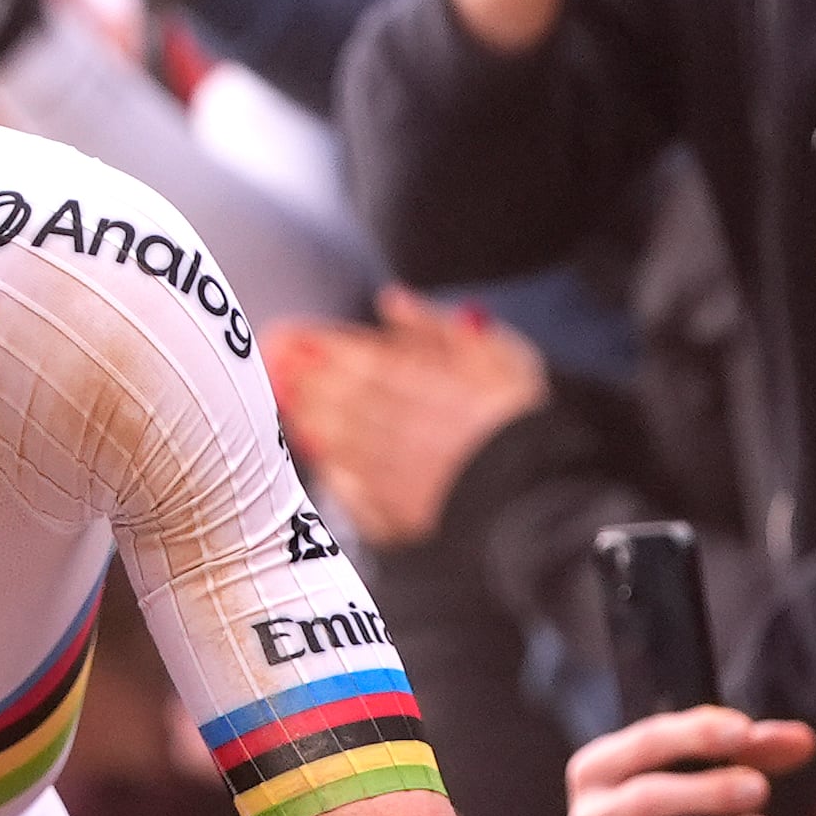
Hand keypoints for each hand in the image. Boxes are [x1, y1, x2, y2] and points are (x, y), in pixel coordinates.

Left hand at [275, 289, 545, 547]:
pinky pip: (351, 488)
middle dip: (303, 376)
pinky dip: (329, 466)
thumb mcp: (500, 357)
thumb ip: (440, 329)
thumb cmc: (526, 422)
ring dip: (306, 414)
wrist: (543, 500)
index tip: (291, 334)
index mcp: (426, 384)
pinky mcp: (396, 516)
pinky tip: (313, 450)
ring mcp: (395, 474)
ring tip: (282, 394)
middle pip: (341, 396)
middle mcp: (403, 427)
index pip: (361, 359)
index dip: (321, 347)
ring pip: (338, 438)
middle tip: (272, 359)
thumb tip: (391, 300)